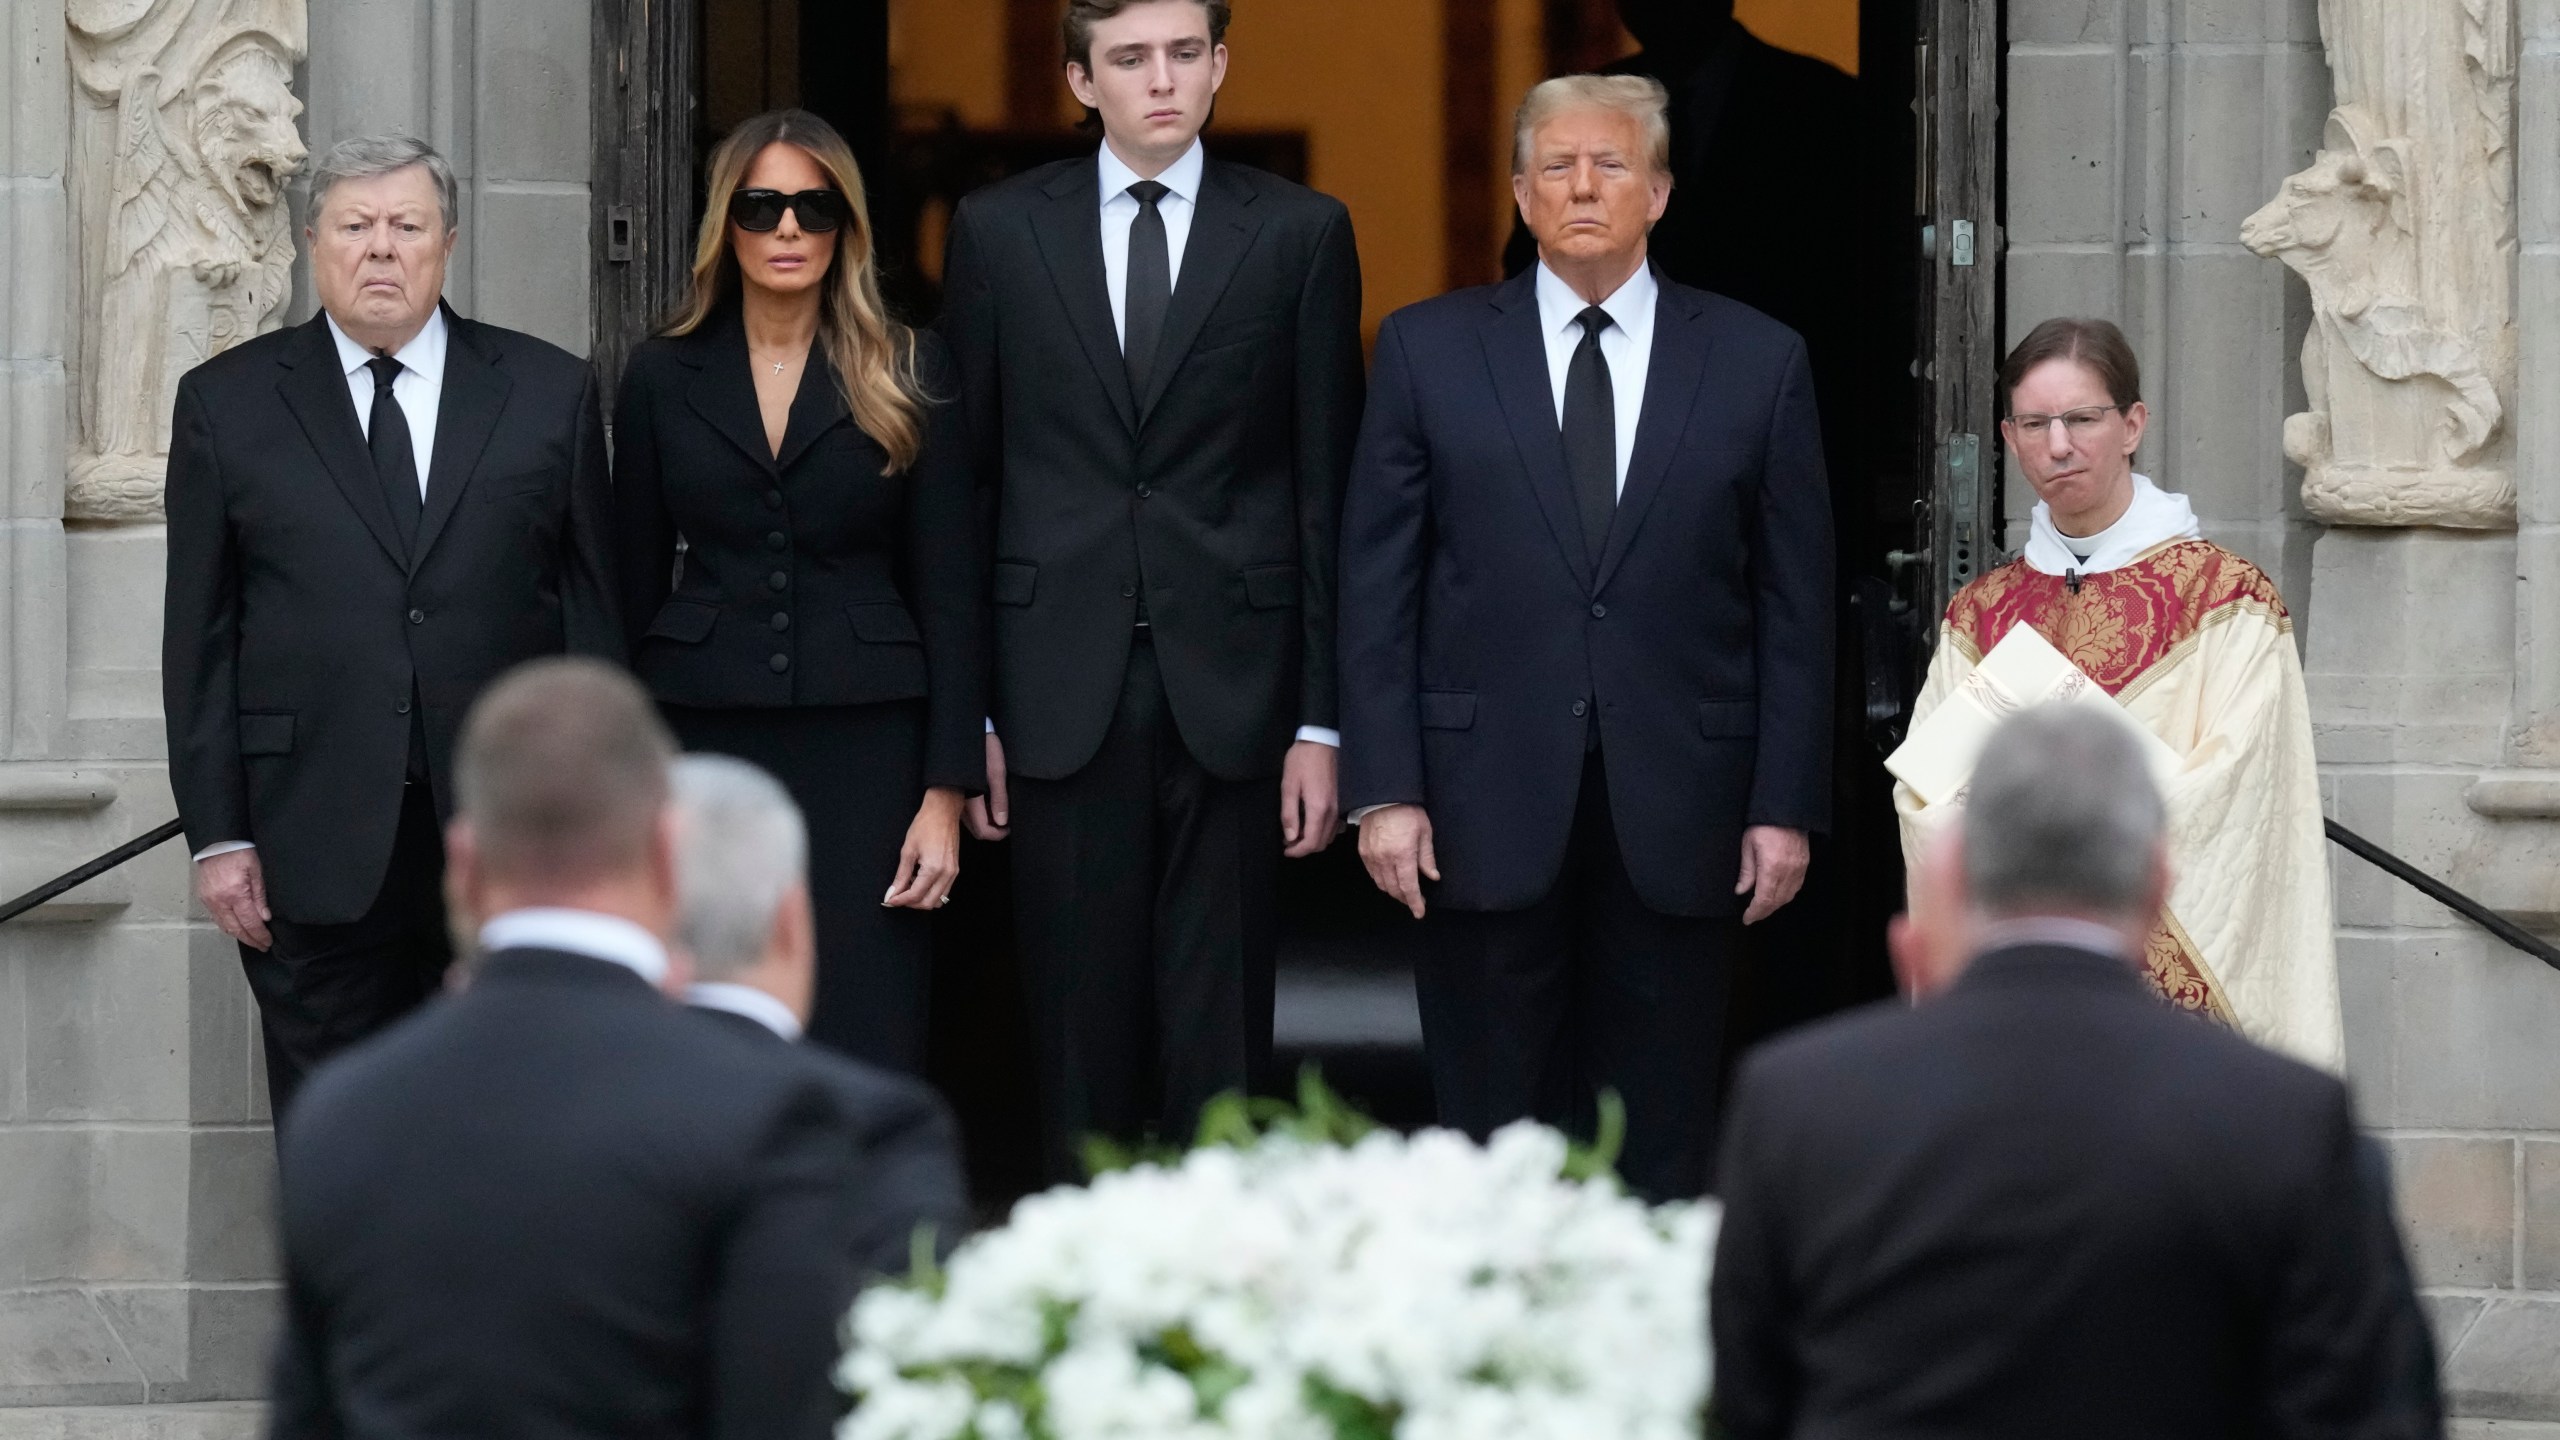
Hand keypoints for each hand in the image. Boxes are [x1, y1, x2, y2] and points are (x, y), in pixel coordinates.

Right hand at [196, 848, 272, 949]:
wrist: (216, 842)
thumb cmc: (239, 852)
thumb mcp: (257, 870)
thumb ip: (260, 895)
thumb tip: (265, 918)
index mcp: (234, 894)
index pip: (249, 922)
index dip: (259, 935)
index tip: (268, 942)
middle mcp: (219, 901)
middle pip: (235, 929)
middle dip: (250, 940)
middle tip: (262, 946)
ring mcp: (209, 901)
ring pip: (224, 926)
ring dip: (239, 935)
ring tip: (252, 940)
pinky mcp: (204, 898)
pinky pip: (216, 918)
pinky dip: (228, 926)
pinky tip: (237, 928)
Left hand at [886, 787, 964, 909]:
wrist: (943, 812)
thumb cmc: (925, 826)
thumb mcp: (908, 850)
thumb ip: (901, 875)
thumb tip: (892, 893)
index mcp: (933, 869)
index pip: (915, 895)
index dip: (899, 900)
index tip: (888, 900)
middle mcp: (947, 875)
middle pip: (928, 903)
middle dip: (910, 904)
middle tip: (896, 896)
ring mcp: (953, 874)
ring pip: (938, 901)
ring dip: (922, 900)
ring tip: (908, 888)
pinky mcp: (955, 871)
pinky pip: (944, 891)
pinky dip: (930, 893)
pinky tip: (919, 883)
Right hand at [964, 732, 1009, 840]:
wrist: (969, 731)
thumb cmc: (984, 748)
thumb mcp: (997, 772)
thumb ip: (1000, 798)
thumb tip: (1002, 822)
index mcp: (970, 799)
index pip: (983, 831)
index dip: (999, 834)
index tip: (1010, 828)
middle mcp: (960, 802)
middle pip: (976, 829)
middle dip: (994, 829)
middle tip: (1008, 822)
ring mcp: (957, 798)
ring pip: (972, 821)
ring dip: (988, 821)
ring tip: (1002, 810)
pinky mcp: (957, 791)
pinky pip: (969, 811)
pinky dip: (982, 812)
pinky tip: (991, 802)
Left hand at [1280, 740, 1340, 857]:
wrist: (1323, 739)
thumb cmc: (1302, 760)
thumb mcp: (1288, 785)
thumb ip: (1289, 814)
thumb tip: (1290, 837)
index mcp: (1318, 808)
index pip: (1311, 842)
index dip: (1297, 851)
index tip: (1286, 849)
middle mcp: (1333, 811)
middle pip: (1322, 843)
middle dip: (1304, 847)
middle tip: (1289, 840)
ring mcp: (1341, 806)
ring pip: (1330, 836)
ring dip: (1314, 839)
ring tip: (1298, 831)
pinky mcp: (1344, 800)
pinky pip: (1336, 825)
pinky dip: (1324, 830)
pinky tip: (1313, 822)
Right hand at [1357, 804, 1438, 918]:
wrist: (1383, 796)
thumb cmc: (1408, 812)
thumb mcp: (1425, 832)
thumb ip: (1427, 857)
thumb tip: (1432, 877)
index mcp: (1403, 855)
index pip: (1409, 887)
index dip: (1415, 903)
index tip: (1420, 912)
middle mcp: (1385, 859)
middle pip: (1395, 889)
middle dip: (1406, 899)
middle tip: (1416, 900)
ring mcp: (1372, 856)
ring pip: (1382, 884)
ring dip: (1394, 891)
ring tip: (1404, 891)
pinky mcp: (1363, 852)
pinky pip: (1372, 874)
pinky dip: (1382, 881)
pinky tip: (1390, 879)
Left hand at [1735, 825, 1810, 924]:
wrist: (1787, 811)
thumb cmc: (1763, 825)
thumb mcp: (1748, 845)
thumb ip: (1746, 871)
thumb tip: (1741, 891)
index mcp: (1772, 868)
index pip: (1764, 899)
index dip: (1755, 912)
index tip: (1747, 919)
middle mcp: (1788, 872)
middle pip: (1777, 901)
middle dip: (1764, 912)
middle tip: (1752, 916)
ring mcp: (1799, 869)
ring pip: (1788, 896)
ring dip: (1775, 905)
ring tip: (1762, 908)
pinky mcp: (1804, 864)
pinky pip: (1796, 887)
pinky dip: (1786, 895)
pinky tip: (1777, 896)